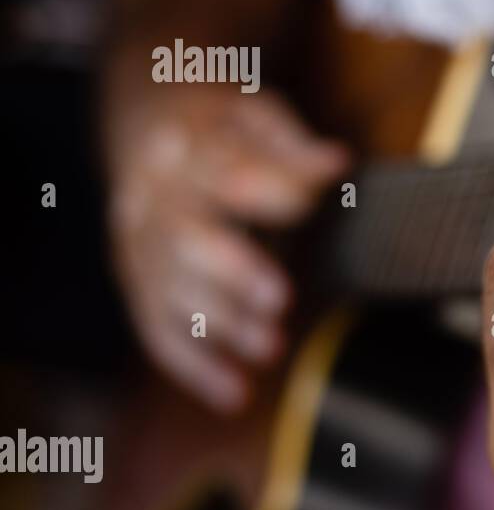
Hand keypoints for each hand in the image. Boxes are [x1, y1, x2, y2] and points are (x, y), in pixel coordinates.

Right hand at [107, 87, 348, 410]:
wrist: (146, 124)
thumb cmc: (221, 127)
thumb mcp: (258, 115)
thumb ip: (292, 146)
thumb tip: (338, 162)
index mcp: (189, 148)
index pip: (226, 170)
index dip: (268, 190)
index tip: (308, 204)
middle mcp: (155, 200)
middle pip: (187, 239)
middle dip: (234, 272)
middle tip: (282, 299)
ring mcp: (139, 245)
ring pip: (172, 291)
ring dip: (221, 325)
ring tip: (273, 349)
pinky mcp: (138, 283)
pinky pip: (157, 330)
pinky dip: (194, 366)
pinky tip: (235, 394)